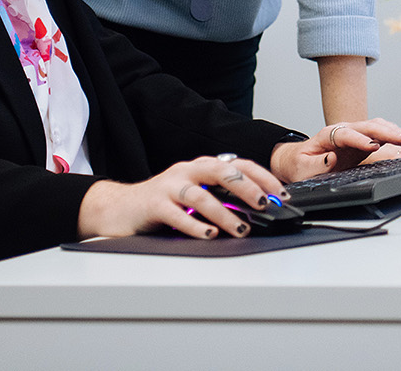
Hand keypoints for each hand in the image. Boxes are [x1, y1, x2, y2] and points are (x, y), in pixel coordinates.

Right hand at [77, 153, 285, 240]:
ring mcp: (169, 186)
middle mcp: (187, 172)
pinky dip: (195, 226)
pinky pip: (176, 214)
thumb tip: (258, 213)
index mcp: (202, 168)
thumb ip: (222, 199)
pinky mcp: (154, 204)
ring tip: (240, 228)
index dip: (262, 178)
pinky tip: (208, 236)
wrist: (119, 207)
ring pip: (201, 195)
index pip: (238, 165)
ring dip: (223, 213)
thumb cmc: (162, 203)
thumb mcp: (196, 197)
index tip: (280, 195)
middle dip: (247, 188)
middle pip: (222, 172)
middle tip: (264, 204)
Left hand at [270, 119, 400, 181]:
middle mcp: (344, 131)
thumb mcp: (302, 169)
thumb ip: (316, 165)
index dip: (360, 139)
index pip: (346, 134)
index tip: (373, 145)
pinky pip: (381, 135)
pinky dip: (394, 137)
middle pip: (367, 126)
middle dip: (386, 132)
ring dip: (394, 132)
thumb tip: (331, 159)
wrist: (300, 159)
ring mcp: (355, 135)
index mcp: (327, 136)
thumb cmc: (301, 164)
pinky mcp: (363, 142)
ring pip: (377, 127)